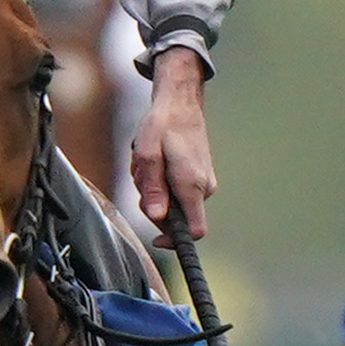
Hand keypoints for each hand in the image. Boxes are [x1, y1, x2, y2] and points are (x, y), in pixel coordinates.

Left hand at [129, 44, 216, 236]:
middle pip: (175, 218)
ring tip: (147, 163)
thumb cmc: (163, 125)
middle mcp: (203, 188)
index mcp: (192, 185)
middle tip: (141, 176)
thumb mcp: (148, 154)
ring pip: (172, 203)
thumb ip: (152, 187)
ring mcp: (203, 183)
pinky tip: (155, 162)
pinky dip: (160, 181)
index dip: (175, 241)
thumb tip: (156, 216)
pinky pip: (175, 191)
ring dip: (153, 189)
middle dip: (152, 204)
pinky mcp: (198, 178)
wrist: (180, 104)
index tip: (156, 239)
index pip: (195, 231)